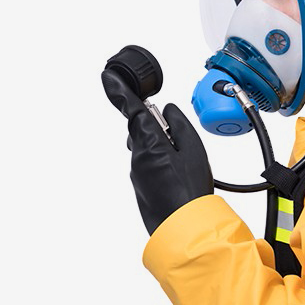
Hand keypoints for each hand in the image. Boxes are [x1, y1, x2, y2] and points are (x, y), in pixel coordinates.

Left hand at [102, 71, 212, 234]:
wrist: (186, 228)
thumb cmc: (191, 191)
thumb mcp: (194, 149)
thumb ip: (179, 125)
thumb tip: (168, 111)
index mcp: (149, 143)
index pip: (130, 109)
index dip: (119, 91)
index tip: (109, 77)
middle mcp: (137, 157)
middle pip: (143, 131)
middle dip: (160, 130)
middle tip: (182, 146)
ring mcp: (137, 173)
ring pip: (148, 150)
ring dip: (164, 151)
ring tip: (186, 169)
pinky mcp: (141, 187)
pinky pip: (151, 167)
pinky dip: (164, 167)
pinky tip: (180, 181)